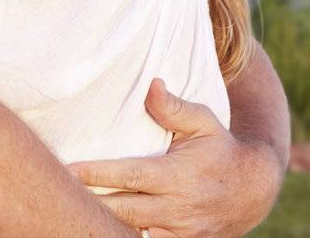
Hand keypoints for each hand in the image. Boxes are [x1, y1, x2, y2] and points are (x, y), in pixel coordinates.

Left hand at [69, 79, 283, 237]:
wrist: (252, 190)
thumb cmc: (219, 147)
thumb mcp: (204, 121)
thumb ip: (174, 107)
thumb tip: (151, 85)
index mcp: (177, 176)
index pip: (130, 176)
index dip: (98, 174)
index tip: (69, 169)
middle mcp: (177, 208)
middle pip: (124, 209)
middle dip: (91, 202)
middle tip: (57, 191)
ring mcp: (179, 231)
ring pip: (133, 233)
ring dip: (103, 223)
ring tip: (71, 212)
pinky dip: (123, 236)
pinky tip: (97, 226)